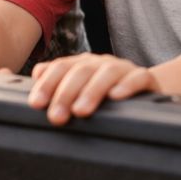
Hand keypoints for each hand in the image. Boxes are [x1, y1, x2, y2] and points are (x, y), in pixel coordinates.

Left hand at [27, 54, 158, 125]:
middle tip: (55, 116)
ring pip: (106, 73)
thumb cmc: (104, 94)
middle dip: (65, 93)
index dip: (47, 85)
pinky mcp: (145, 79)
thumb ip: (56, 82)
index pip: (60, 68)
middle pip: (80, 71)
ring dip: (92, 91)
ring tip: (81, 110)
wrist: (145, 88)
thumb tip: (35, 74)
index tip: (36, 105)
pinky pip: (138, 78)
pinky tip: (117, 97)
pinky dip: (127, 85)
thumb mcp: (78, 88)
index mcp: (81, 65)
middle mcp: (99, 63)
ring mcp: (123, 69)